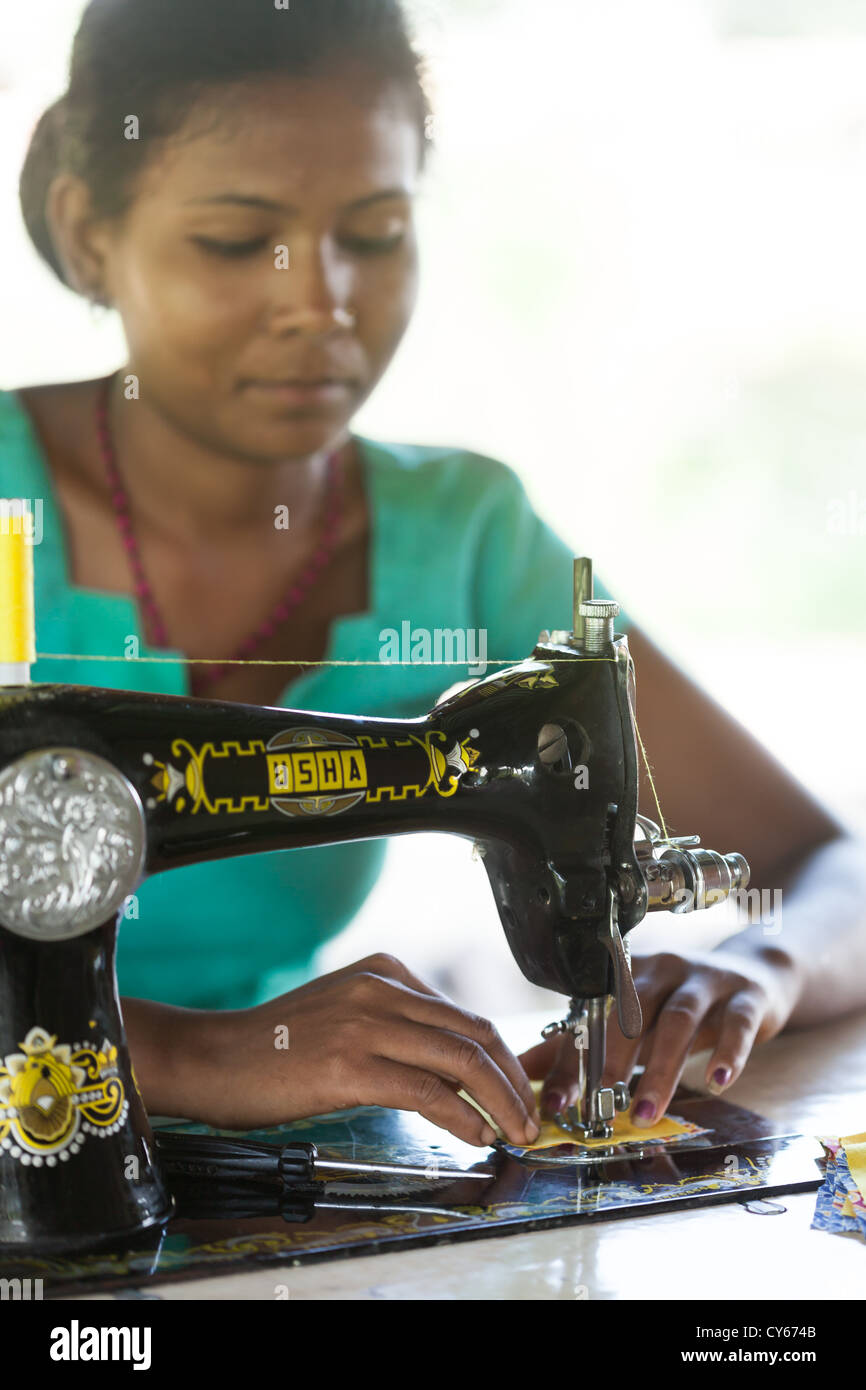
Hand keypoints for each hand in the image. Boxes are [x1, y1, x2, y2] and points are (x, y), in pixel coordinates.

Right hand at [164, 953, 540, 1147]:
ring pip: (460, 1059)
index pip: (464, 1014)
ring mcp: (365, 1024)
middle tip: (530, 1115)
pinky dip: (463, 1115)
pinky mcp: (350, 1065)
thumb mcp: (346, 1015)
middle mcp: (379, 988)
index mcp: (384, 971)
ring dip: (500, 1101)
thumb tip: (458, 1069)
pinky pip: (427, 1090)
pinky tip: (476, 1134)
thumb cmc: (276, 1047)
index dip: (504, 1056)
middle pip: (473, 1032)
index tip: (519, 1088)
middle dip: (513, 1078)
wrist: (214, 1059)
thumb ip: (398, 1028)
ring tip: (515, 1131)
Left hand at [519, 943, 803, 1124]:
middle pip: (633, 1012)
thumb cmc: (681, 1003)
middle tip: (599, 1105)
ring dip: (661, 1069)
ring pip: (679, 1021)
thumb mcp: (632, 1020)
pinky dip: (728, 1052)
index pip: (593, 1015)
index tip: (557, 1102)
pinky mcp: (746, 997)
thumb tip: (522, 1072)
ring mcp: (707, 980)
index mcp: (628, 973)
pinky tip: (719, 1082)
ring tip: (647, 1114)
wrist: (756, 975)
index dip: (573, 1058)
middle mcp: (664, 969)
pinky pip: (736, 1024)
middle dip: (613, 1060)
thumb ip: (581, 1044)